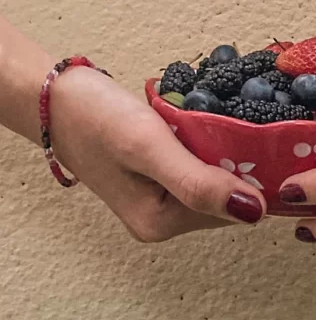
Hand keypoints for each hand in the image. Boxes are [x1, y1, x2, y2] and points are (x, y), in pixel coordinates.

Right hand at [48, 67, 265, 241]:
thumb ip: (199, 183)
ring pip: (214, 180)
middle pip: (224, 196)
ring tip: (212, 123)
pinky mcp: (157, 181)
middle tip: (233, 125)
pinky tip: (200, 127)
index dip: (250, 176)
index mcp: (161, 223)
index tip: (257, 140)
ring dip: (221, 153)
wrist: (53, 97)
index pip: (232, 208)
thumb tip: (255, 213)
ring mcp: (159, 201)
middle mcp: (162, 221)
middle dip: (236, 163)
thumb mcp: (149, 147)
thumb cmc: (95, 118)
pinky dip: (206, 148)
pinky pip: (197, 169)